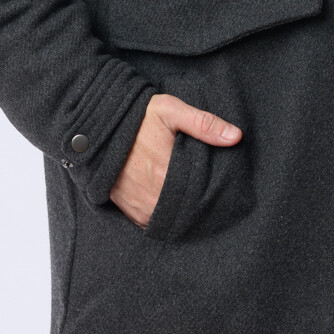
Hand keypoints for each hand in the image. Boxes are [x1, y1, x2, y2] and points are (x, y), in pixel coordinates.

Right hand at [109, 92, 241, 228]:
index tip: (213, 180)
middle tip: (200, 186)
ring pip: (172, 218)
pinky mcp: (131, 212)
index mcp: (168, 173)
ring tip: (186, 193)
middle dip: (197, 200)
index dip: (211, 189)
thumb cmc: (136, 118)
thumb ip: (204, 123)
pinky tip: (170, 201)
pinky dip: (163, 215)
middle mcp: (154, 197)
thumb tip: (236, 136)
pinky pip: (154, 223)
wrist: (97, 128)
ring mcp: (141, 207)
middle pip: (189, 208)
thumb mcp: (170, 111)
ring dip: (181, 209)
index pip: (202, 193)